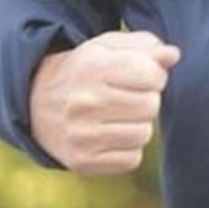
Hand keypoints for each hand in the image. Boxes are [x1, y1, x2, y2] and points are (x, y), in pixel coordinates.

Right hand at [30, 30, 178, 176]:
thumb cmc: (84, 72)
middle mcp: (84, 102)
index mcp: (91, 67)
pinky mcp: (83, 161)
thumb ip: (144, 45)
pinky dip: (127, 149)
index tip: (139, 76)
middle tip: (128, 98)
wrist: (36, 104)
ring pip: (143, 134)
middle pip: (150, 106)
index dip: (153, 75)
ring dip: (138, 125)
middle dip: (146, 100)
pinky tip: (111, 136)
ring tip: (119, 117)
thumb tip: (172, 56)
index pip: (152, 75)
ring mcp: (82, 135)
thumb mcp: (108, 48)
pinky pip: (131, 159)